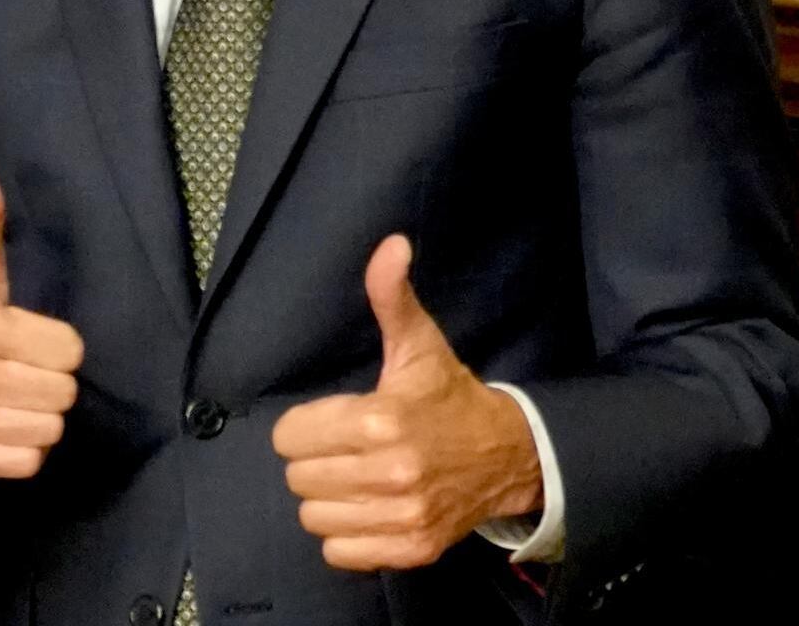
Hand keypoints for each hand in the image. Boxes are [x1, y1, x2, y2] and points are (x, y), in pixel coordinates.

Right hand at [0, 153, 84, 478]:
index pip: (70, 349)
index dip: (56, 347)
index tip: (28, 342)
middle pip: (64, 392)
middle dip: (48, 384)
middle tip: (20, 374)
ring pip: (50, 429)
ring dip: (37, 418)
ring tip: (9, 400)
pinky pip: (28, 462)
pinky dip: (21, 450)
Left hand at [272, 236, 542, 570]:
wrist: (509, 457)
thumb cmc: (448, 397)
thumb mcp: (418, 345)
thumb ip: (391, 297)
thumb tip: (391, 245)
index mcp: (381, 420)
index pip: (288, 436)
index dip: (302, 426)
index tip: (330, 421)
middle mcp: (390, 473)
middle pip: (298, 477)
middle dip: (313, 461)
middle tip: (345, 449)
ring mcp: (402, 516)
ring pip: (314, 517)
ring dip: (327, 500)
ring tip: (355, 478)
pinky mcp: (412, 549)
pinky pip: (340, 552)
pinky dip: (346, 536)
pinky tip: (367, 509)